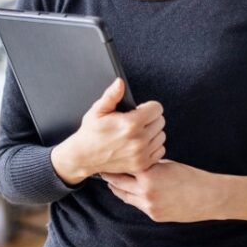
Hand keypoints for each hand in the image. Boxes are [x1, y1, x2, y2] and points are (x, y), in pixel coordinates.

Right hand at [50, 78, 165, 184]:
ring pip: (162, 136)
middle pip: (160, 121)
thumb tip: (120, 82)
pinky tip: (141, 144)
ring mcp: (141, 154)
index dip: (148, 107)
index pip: (157, 109)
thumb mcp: (98, 110)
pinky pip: (160, 150)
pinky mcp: (142, 165)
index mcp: (130, 124)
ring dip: (153, 133)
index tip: (140, 110)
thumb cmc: (91, 132)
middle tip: (137, 121)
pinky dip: (153, 146)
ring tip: (138, 133)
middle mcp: (138, 140)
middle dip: (151, 118)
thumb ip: (112, 95)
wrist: (84, 157)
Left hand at [101, 160, 222, 222]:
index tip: (107, 159)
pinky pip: (137, 205)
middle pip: (117, 182)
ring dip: (117, 188)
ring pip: (123, 196)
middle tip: (102, 170)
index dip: (113, 163)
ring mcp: (148, 205)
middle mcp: (144, 190)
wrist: (207, 196)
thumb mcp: (166, 164)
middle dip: (109, 176)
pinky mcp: (153, 215)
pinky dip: (132, 197)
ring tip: (111, 180)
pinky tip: (129, 191)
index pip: (122, 167)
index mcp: (148, 173)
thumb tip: (135, 162)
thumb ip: (149, 165)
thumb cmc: (190, 177)